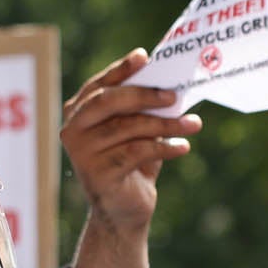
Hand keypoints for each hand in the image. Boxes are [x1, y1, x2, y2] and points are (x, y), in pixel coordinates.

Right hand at [60, 49, 202, 237]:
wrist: (124, 211)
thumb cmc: (132, 163)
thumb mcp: (136, 131)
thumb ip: (142, 107)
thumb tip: (171, 82)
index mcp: (78, 112)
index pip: (100, 84)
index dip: (121, 69)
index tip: (144, 56)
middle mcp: (73, 129)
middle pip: (109, 101)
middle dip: (145, 95)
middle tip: (175, 96)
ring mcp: (82, 153)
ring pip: (128, 127)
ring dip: (166, 124)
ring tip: (194, 124)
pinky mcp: (98, 174)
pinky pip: (137, 151)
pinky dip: (165, 147)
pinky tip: (183, 146)